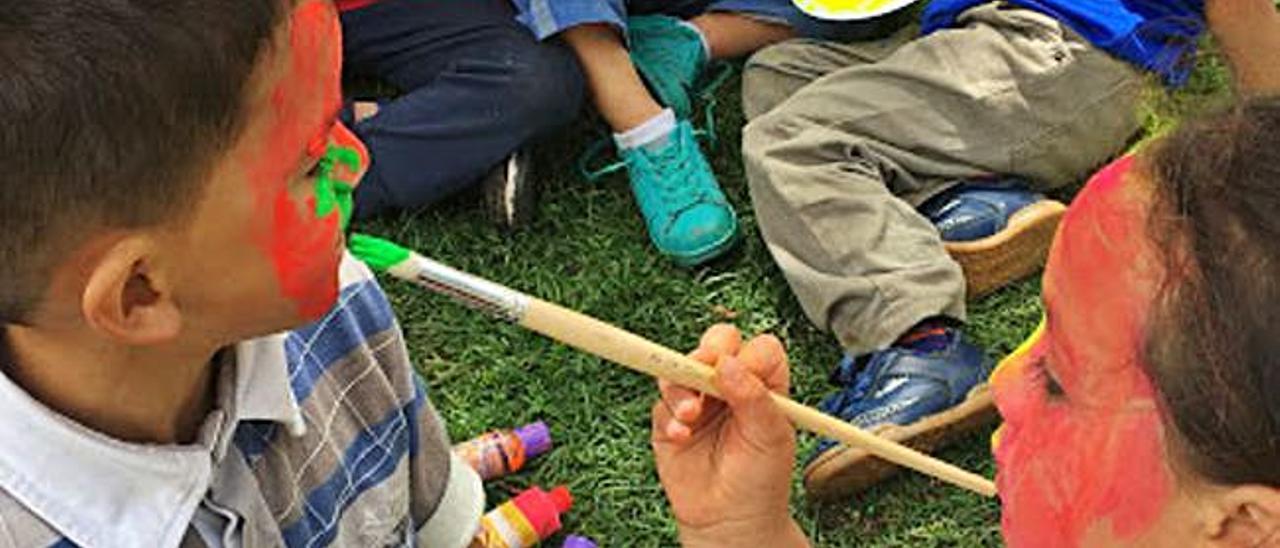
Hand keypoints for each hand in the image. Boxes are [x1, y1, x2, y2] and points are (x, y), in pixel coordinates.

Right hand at [651, 324, 807, 547]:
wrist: (728, 520)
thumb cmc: (760, 479)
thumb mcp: (771, 436)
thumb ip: (753, 395)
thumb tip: (727, 363)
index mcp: (764, 385)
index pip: (757, 348)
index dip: (748, 355)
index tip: (741, 373)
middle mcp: (730, 386)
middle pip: (715, 344)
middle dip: (705, 354)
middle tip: (703, 371)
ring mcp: (698, 400)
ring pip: (680, 368)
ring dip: (681, 388)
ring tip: (690, 416)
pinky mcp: (670, 419)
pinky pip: (661, 401)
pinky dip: (669, 416)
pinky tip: (681, 437)